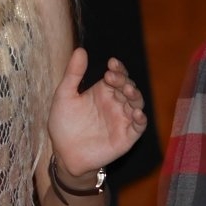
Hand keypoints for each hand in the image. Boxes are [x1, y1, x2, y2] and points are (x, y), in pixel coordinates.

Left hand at [47, 50, 146, 178]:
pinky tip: (136, 113)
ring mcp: (123, 119)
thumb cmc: (64, 126)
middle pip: (128, 87)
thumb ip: (73, 74)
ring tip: (127, 90)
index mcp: (103, 92)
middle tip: (113, 78)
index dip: (118, 69)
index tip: (111, 64)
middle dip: (124, 80)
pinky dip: (140, 118)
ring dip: (134, 95)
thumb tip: (80, 50)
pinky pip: (139, 125)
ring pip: (136, 103)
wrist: (65, 156)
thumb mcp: (64, 97)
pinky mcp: (127, 136)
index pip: (117, 76)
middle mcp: (116, 103)